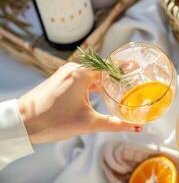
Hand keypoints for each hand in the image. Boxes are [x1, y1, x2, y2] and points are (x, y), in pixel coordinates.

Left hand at [18, 63, 141, 143]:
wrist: (23, 123)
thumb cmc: (53, 121)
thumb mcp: (88, 123)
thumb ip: (114, 124)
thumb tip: (135, 128)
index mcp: (81, 74)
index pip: (110, 67)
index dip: (125, 69)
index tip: (138, 68)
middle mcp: (73, 68)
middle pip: (101, 69)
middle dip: (116, 76)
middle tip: (131, 83)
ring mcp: (65, 73)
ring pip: (91, 74)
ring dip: (103, 81)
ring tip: (118, 90)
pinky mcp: (59, 80)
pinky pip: (81, 77)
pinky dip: (92, 84)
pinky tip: (98, 94)